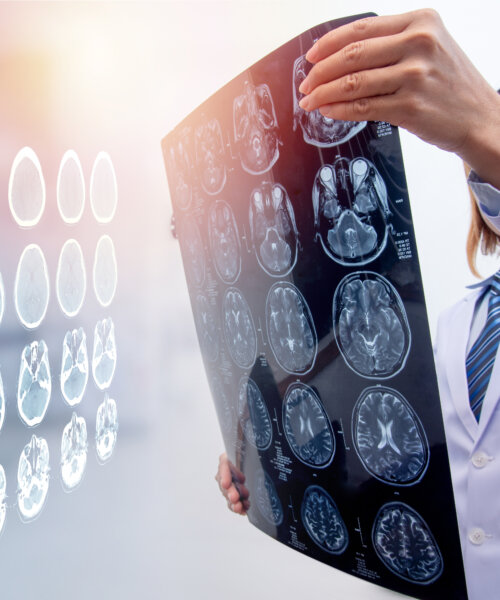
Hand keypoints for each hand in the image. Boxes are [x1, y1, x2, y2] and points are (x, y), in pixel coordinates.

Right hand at [215, 453, 249, 514]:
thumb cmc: (249, 453)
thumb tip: (251, 445)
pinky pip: (234, 503)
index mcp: (227, 459)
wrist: (253, 460)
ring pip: (228, 496)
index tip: (226, 483)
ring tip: (240, 507)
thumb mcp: (246, 449)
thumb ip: (246, 449)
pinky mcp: (235, 495)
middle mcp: (226, 473)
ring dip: (234, 503)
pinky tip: (243, 511)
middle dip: (230, 492)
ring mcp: (230, 485)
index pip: (224, 466)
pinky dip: (239, 508)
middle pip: (225, 484)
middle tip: (234, 497)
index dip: (224, 475)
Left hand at [298, 9, 499, 188]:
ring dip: (324, 93)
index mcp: (421, 22)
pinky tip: (327, 112)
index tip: (311, 56)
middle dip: (320, 71)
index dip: (329, 43)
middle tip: (305, 84)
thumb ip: (392, 44)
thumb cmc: (450, 83)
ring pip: (353, 82)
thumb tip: (341, 54)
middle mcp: (419, 44)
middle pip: (352, 55)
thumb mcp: (429, 47)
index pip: (362, 29)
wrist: (479, 117)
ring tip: (310, 101)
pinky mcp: (410, 106)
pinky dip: (340, 110)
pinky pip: (363, 107)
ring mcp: (415, 76)